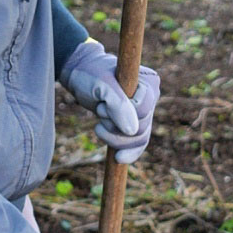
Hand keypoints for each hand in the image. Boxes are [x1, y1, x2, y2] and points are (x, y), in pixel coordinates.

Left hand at [60, 39, 159, 163]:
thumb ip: (118, 105)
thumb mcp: (101, 85)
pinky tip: (119, 158)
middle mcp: (152, 98)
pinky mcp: (135, 123)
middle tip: (100, 110)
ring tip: (99, 124)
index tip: (104, 102)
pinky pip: (138, 144)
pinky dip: (129, 152)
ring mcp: (145, 112)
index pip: (142, 111)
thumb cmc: (91, 75)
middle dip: (115, 126)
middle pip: (141, 129)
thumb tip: (132, 131)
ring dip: (114, 137)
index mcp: (150, 83)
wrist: (81, 75)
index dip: (121, 113)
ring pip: (138, 140)